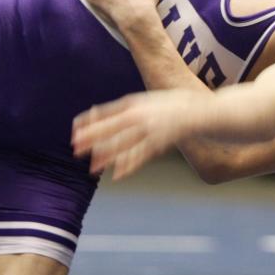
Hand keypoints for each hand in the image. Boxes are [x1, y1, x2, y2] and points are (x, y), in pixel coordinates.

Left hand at [72, 89, 208, 178]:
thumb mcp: (148, 100)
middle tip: (75, 148)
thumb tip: (104, 114)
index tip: (74, 128)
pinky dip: (129, 165)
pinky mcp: (160, 143)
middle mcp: (139, 115)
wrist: (201, 111)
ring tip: (93, 167)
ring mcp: (149, 129)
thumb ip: (128, 108)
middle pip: (110, 128)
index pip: (106, 111)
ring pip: (124, 144)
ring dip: (107, 156)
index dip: (89, 120)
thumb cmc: (173, 105)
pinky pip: (141, 156)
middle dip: (92, 138)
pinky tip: (118, 175)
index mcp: (134, 103)